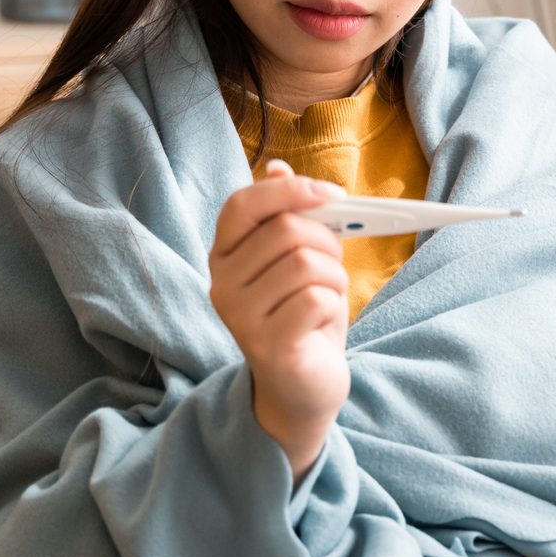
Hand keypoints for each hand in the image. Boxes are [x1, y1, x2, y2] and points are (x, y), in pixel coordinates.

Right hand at [209, 158, 350, 482]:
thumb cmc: (303, 315)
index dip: (290, 192)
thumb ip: (288, 217)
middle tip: (333, 269)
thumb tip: (278, 169)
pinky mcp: (266, 346)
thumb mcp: (297, 259)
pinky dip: (334, 307)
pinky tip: (321, 325)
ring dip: (334, 279)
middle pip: (288, 231)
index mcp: (224, 255)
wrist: (304, 387)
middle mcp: (221, 284)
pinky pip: (316, 299)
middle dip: (329, 243)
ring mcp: (239, 318)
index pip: (243, 204)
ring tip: (325, 302)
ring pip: (307, 264)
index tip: (333, 194)